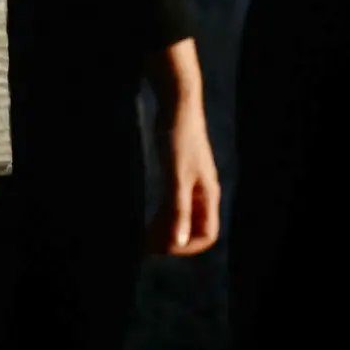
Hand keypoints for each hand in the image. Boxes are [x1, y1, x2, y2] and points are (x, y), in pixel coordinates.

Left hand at [154, 39, 220, 255]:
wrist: (176, 104)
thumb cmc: (178, 138)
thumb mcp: (175, 176)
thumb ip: (177, 210)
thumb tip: (178, 242)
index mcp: (208, 195)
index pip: (206, 235)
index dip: (185, 246)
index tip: (160, 246)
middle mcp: (203, 193)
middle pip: (193, 229)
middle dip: (172, 240)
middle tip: (145, 244)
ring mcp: (192, 184)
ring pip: (183, 218)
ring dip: (166, 229)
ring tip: (142, 234)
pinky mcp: (180, 175)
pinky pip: (175, 205)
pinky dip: (162, 215)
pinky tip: (145, 216)